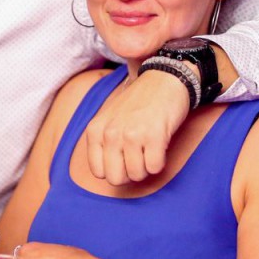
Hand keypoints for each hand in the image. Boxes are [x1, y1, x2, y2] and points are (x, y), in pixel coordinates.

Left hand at [84, 68, 189, 183]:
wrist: (163, 80)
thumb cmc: (137, 103)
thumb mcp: (109, 119)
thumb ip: (102, 143)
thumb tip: (107, 174)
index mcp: (95, 129)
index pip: (98, 172)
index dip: (114, 170)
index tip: (124, 159)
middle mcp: (110, 133)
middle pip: (115, 178)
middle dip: (129, 173)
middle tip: (138, 157)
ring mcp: (131, 134)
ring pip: (137, 175)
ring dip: (146, 167)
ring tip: (149, 148)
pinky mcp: (154, 136)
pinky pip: (155, 168)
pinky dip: (160, 162)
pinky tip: (159, 145)